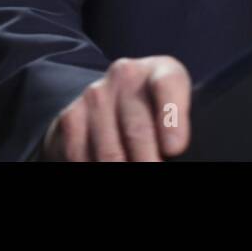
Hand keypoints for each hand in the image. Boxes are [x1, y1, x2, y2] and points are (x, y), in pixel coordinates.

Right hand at [40, 56, 191, 160]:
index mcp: (162, 70)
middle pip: (137, 130)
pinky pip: (81, 156)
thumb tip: (173, 153)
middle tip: (153, 170)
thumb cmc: (157, 108)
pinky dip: (95, 169)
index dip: (171, 118)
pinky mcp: (71, 116)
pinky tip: (106, 170)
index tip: (174, 148)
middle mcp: (126, 75)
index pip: (166, 85)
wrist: (113, 97)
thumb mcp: (178, 107)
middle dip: (148, 162)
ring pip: (110, 152)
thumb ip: (180, 126)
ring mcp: (95, 95)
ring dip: (122, 169)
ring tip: (135, 182)